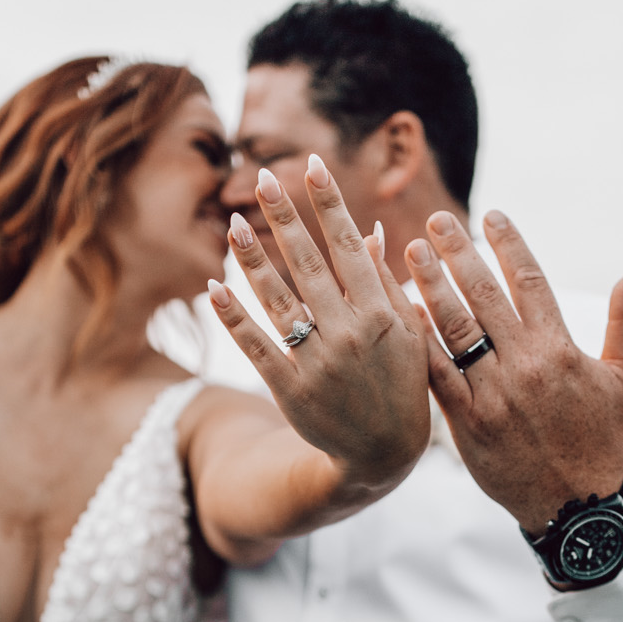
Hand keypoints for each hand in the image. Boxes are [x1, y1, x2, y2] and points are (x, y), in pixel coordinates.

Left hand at [209, 160, 429, 491]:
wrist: (382, 455)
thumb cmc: (401, 387)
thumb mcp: (408, 334)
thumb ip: (387, 283)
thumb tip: (371, 229)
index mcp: (381, 313)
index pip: (349, 246)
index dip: (329, 204)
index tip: (311, 166)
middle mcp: (348, 333)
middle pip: (308, 264)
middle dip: (284, 217)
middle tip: (261, 177)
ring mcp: (318, 362)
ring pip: (278, 299)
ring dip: (252, 259)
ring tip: (232, 223)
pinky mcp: (290, 390)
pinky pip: (256, 346)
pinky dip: (234, 317)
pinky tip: (214, 287)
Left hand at [404, 208, 622, 537]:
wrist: (575, 505)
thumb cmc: (603, 440)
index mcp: (561, 348)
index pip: (530, 281)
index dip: (509, 245)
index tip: (490, 216)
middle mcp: (525, 365)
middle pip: (484, 295)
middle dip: (459, 253)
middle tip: (437, 220)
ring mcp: (493, 393)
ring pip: (455, 328)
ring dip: (430, 286)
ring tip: (412, 251)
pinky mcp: (467, 422)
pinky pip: (437, 374)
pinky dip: (419, 341)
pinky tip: (402, 312)